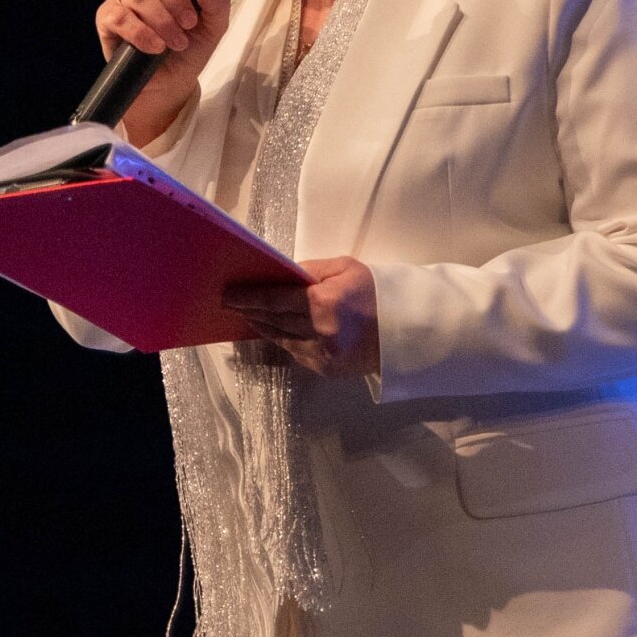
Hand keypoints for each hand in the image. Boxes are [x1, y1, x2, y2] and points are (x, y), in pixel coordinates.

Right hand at [93, 0, 233, 142]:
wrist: (171, 84)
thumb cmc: (189, 50)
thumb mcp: (213, 28)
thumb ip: (217, 4)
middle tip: (189, 24)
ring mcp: (122, 1)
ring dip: (162, 20)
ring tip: (176, 42)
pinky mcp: (107, 21)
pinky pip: (120, 17)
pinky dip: (142, 33)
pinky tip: (155, 46)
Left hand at [227, 255, 379, 377]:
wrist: (408, 329)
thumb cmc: (377, 292)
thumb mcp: (345, 268)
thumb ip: (310, 271)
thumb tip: (281, 275)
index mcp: (324, 302)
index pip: (274, 299)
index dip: (248, 297)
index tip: (228, 293)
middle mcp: (318, 331)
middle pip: (273, 319)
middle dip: (249, 310)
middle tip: (229, 303)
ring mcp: (321, 354)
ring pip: (280, 338)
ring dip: (261, 326)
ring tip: (248, 315)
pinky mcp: (325, 369)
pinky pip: (295, 351)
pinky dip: (282, 339)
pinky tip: (273, 330)